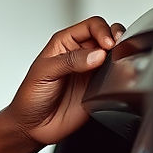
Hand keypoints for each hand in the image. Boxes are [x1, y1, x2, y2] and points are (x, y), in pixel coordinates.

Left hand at [6, 17, 124, 145]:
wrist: (33, 126)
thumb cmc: (30, 96)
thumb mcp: (44, 72)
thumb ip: (70, 61)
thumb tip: (96, 54)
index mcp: (65, 43)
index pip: (91, 26)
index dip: (102, 31)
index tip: (106, 44)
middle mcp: (80, 54)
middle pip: (107, 36)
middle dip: (116, 38)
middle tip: (115, 50)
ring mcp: (91, 71)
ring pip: (114, 55)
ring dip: (121, 55)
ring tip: (119, 62)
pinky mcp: (98, 88)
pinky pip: (116, 77)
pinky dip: (122, 74)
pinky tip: (119, 76)